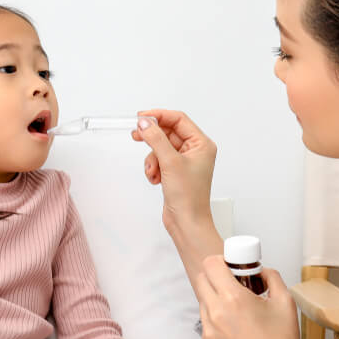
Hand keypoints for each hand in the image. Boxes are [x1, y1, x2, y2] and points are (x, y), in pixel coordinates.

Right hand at [131, 109, 216, 230]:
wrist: (187, 222)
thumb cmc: (189, 197)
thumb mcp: (170, 162)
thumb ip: (156, 139)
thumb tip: (145, 123)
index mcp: (201, 144)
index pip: (179, 120)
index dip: (159, 116)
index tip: (142, 117)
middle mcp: (195, 151)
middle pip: (168, 132)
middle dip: (153, 138)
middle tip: (137, 135)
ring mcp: (184, 162)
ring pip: (161, 147)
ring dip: (152, 158)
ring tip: (153, 171)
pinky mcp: (175, 172)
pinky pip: (159, 160)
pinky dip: (153, 167)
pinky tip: (155, 179)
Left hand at [195, 256, 303, 338]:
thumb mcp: (285, 301)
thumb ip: (272, 277)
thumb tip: (261, 270)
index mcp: (233, 298)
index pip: (210, 264)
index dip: (221, 261)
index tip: (231, 267)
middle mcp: (215, 313)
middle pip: (202, 281)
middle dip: (216, 278)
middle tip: (234, 286)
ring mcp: (208, 332)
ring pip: (203, 304)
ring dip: (216, 301)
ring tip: (238, 313)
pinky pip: (206, 326)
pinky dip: (217, 323)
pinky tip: (237, 332)